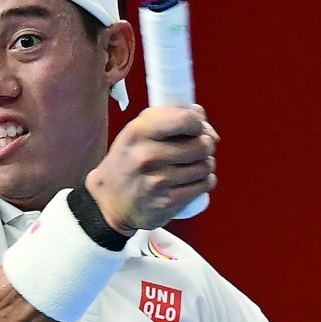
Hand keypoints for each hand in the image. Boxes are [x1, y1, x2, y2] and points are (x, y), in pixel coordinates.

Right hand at [85, 105, 217, 232]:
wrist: (110, 200)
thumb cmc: (129, 160)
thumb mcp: (138, 131)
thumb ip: (170, 119)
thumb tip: (210, 132)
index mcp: (138, 132)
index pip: (185, 119)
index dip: (197, 123)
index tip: (195, 128)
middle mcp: (147, 156)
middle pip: (201, 145)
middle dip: (205, 145)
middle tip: (196, 148)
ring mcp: (157, 181)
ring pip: (205, 166)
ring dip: (205, 164)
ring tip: (193, 165)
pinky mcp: (167, 203)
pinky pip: (204, 186)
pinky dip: (205, 181)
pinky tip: (194, 180)